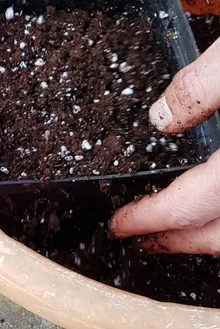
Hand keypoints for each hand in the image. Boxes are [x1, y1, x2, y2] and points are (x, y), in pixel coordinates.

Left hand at [110, 37, 219, 253]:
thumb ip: (200, 86)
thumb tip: (159, 117)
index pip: (190, 207)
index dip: (149, 220)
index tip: (120, 226)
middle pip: (218, 237)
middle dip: (176, 242)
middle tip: (140, 241)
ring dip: (207, 236)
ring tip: (175, 232)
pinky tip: (214, 204)